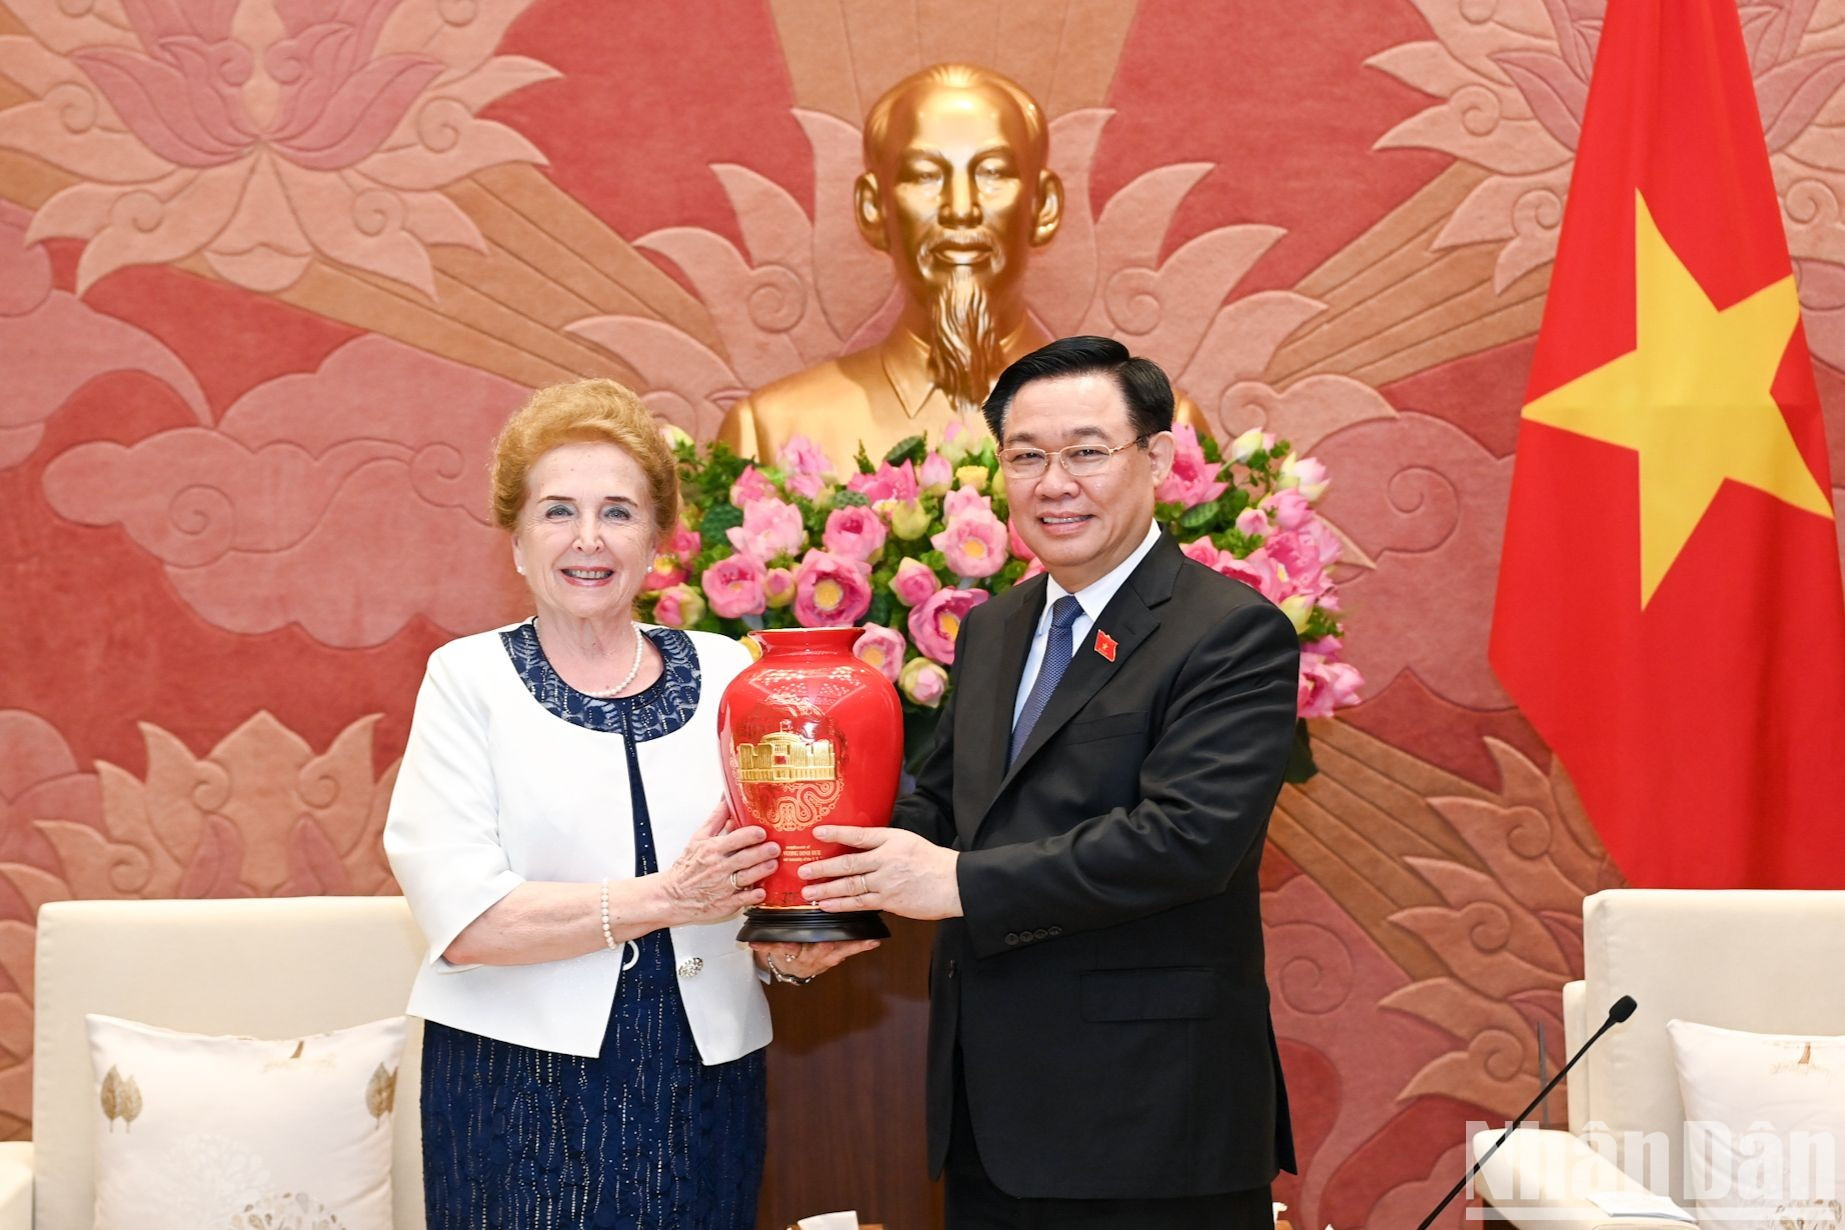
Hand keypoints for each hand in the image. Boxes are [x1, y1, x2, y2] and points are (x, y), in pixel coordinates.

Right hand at [657, 799, 777, 924]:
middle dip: (761, 852)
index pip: (734, 839)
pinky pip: (742, 900)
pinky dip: (752, 896)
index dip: (749, 835)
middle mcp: (719, 867)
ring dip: (761, 871)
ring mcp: (723, 886)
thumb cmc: (688, 866)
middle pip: (744, 858)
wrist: (673, 896)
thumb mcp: (699, 838)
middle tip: (775, 848)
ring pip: (746, 877)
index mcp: (713, 849)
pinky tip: (762, 892)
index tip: (762, 832)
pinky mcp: (725, 903)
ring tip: (773, 865)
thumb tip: (727, 798)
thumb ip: (717, 818)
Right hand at [749, 939, 880, 983]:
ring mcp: (826, 958)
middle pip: (818, 951)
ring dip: (852, 946)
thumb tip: (751, 942)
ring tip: (867, 939)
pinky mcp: (837, 955)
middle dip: (827, 945)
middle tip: (834, 938)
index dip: (787, 948)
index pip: (789, 950)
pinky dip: (861, 946)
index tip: (790, 945)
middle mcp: (812, 957)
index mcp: (794, 954)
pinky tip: (874, 941)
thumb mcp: (771, 949)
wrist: (793, 968)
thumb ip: (764, 944)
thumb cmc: (784, 953)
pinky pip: (850, 951)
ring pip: (838, 951)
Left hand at [799, 826, 961, 919]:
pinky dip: (842, 904)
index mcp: (892, 840)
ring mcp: (887, 882)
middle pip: (849, 863)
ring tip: (807, 892)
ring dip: (827, 890)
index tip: (817, 832)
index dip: (836, 833)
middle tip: (803, 871)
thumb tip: (857, 845)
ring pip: (851, 885)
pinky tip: (827, 905)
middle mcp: (886, 859)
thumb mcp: (907, 841)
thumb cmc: (932, 861)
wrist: (954, 883)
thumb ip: (883, 843)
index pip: (859, 835)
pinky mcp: (889, 901)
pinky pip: (860, 903)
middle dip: (823, 868)